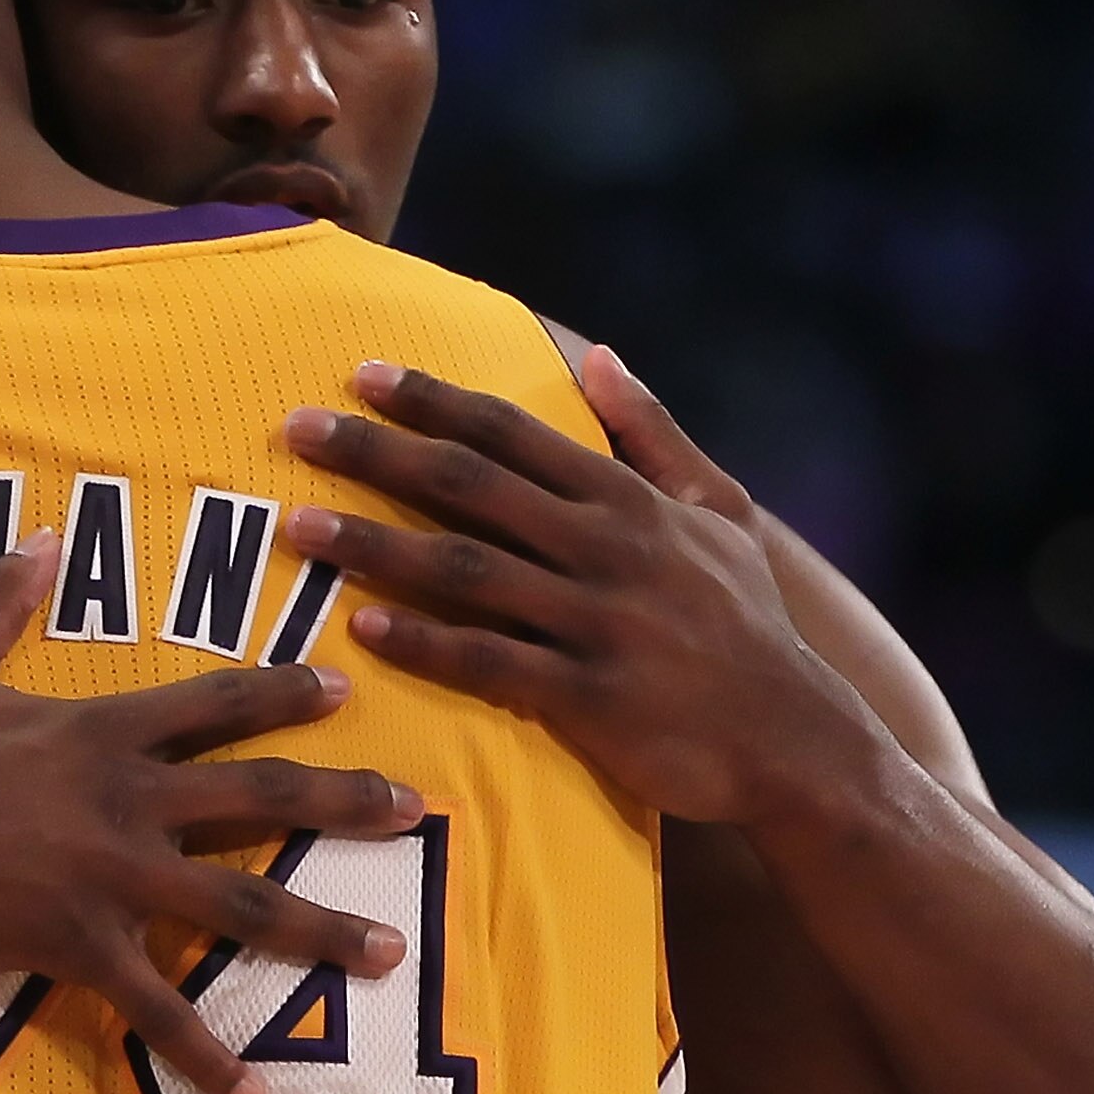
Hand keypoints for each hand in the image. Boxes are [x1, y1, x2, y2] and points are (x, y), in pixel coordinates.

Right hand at [0, 531, 422, 1093]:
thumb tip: (40, 536)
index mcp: (96, 730)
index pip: (212, 701)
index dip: (281, 693)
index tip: (343, 691)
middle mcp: (121, 800)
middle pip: (257, 797)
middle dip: (344, 801)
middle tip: (418, 811)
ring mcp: (106, 876)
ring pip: (238, 903)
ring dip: (319, 930)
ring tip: (388, 952)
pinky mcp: (76, 946)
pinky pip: (156, 1009)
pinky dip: (206, 1055)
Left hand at [279, 349, 876, 826]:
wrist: (797, 739)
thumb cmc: (746, 624)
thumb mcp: (719, 512)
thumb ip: (653, 433)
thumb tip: (600, 355)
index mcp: (627, 500)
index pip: (513, 433)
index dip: (435, 400)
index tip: (363, 374)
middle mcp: (606, 550)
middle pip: (471, 487)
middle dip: (379, 453)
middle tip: (296, 429)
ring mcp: (597, 623)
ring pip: (467, 570)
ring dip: (378, 545)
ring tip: (303, 526)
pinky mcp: (588, 698)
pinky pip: (491, 662)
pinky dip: (426, 642)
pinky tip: (363, 626)